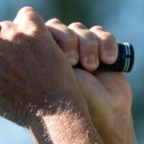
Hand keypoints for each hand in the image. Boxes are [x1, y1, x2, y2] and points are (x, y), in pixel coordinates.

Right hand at [0, 7, 83, 126]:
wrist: (52, 109)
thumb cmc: (19, 107)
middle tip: (3, 50)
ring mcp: (13, 35)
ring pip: (7, 22)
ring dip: (13, 34)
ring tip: (26, 55)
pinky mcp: (35, 30)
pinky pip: (26, 14)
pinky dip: (29, 24)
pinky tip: (35, 39)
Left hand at [45, 19, 132, 138]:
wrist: (103, 115)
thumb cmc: (72, 105)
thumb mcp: (52, 80)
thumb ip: (43, 57)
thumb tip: (35, 32)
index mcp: (42, 59)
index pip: (43, 32)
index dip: (55, 38)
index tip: (65, 60)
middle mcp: (59, 53)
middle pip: (62, 28)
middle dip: (71, 41)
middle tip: (74, 62)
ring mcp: (80, 50)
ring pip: (82, 30)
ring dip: (89, 45)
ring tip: (93, 67)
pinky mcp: (101, 49)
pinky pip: (101, 33)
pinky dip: (106, 44)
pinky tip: (108, 61)